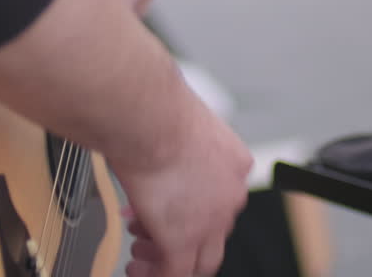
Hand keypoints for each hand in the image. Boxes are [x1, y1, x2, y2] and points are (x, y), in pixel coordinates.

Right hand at [108, 101, 251, 276]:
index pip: (219, 199)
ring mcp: (211, 221)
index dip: (190, 208)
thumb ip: (178, 144)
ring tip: (139, 253)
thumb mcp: (180, 125)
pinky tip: (137, 269)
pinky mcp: (183, 240)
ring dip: (165, 257)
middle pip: (213, 232)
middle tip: (151, 232)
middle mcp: (231, 195)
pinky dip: (155, 274)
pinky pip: (174, 272)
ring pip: (199, 259)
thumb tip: (159, 145)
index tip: (168, 206)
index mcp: (234, 164)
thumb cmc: (157, 110)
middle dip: (179, 233)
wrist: (149, 118)